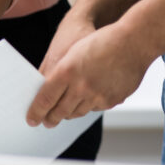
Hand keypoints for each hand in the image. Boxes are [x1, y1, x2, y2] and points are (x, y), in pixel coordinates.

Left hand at [26, 22, 149, 127]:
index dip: (36, 112)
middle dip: (50, 119)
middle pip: (60, 111)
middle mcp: (80, 86)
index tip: (31, 120)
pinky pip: (94, 109)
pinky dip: (88, 106)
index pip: (45, 99)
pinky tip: (87, 99)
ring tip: (63, 113)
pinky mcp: (111, 101)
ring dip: (69, 113)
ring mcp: (97, 95)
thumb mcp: (71, 53)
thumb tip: (45, 92)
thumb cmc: (100, 42)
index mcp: (66, 71)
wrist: (133, 42)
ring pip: (77, 113)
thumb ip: (58, 73)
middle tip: (46, 122)